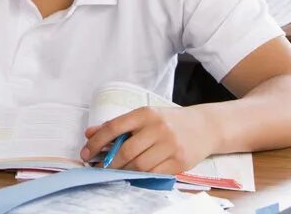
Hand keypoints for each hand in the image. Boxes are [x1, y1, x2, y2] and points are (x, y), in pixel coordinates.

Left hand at [82, 105, 214, 175]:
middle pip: (126, 151)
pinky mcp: (180, 162)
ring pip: (140, 166)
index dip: (96, 142)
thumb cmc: (168, 121)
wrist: (205, 126)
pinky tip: (133, 175)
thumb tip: (89, 133)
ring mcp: (171, 146)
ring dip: (123, 172)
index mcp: (145, 113)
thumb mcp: (143, 116)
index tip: (85, 153)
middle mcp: (158, 128)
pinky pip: (155, 174)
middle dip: (108, 163)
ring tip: (114, 173)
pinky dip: (140, 177)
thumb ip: (117, 125)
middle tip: (98, 168)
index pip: (114, 127)